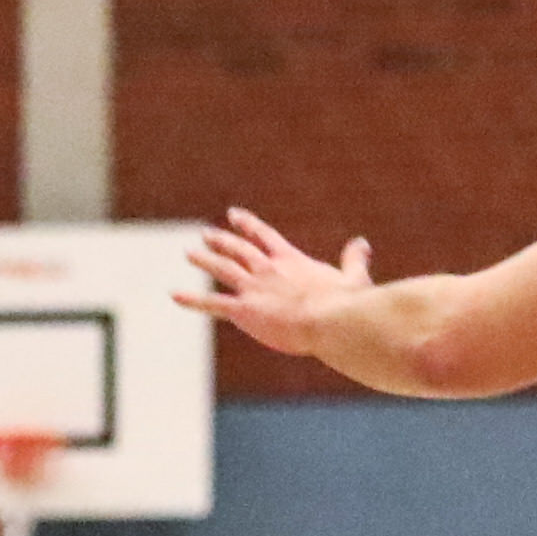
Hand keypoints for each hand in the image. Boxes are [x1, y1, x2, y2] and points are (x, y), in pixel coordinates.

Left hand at [177, 207, 369, 356]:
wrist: (331, 321)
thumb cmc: (346, 305)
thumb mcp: (352, 278)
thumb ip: (353, 260)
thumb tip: (361, 243)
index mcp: (291, 261)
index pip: (264, 237)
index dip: (248, 225)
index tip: (233, 214)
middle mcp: (268, 270)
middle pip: (239, 249)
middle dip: (221, 240)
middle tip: (205, 234)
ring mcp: (253, 288)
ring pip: (222, 268)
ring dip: (205, 260)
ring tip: (189, 253)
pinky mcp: (244, 310)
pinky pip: (211, 303)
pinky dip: (192, 300)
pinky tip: (174, 295)